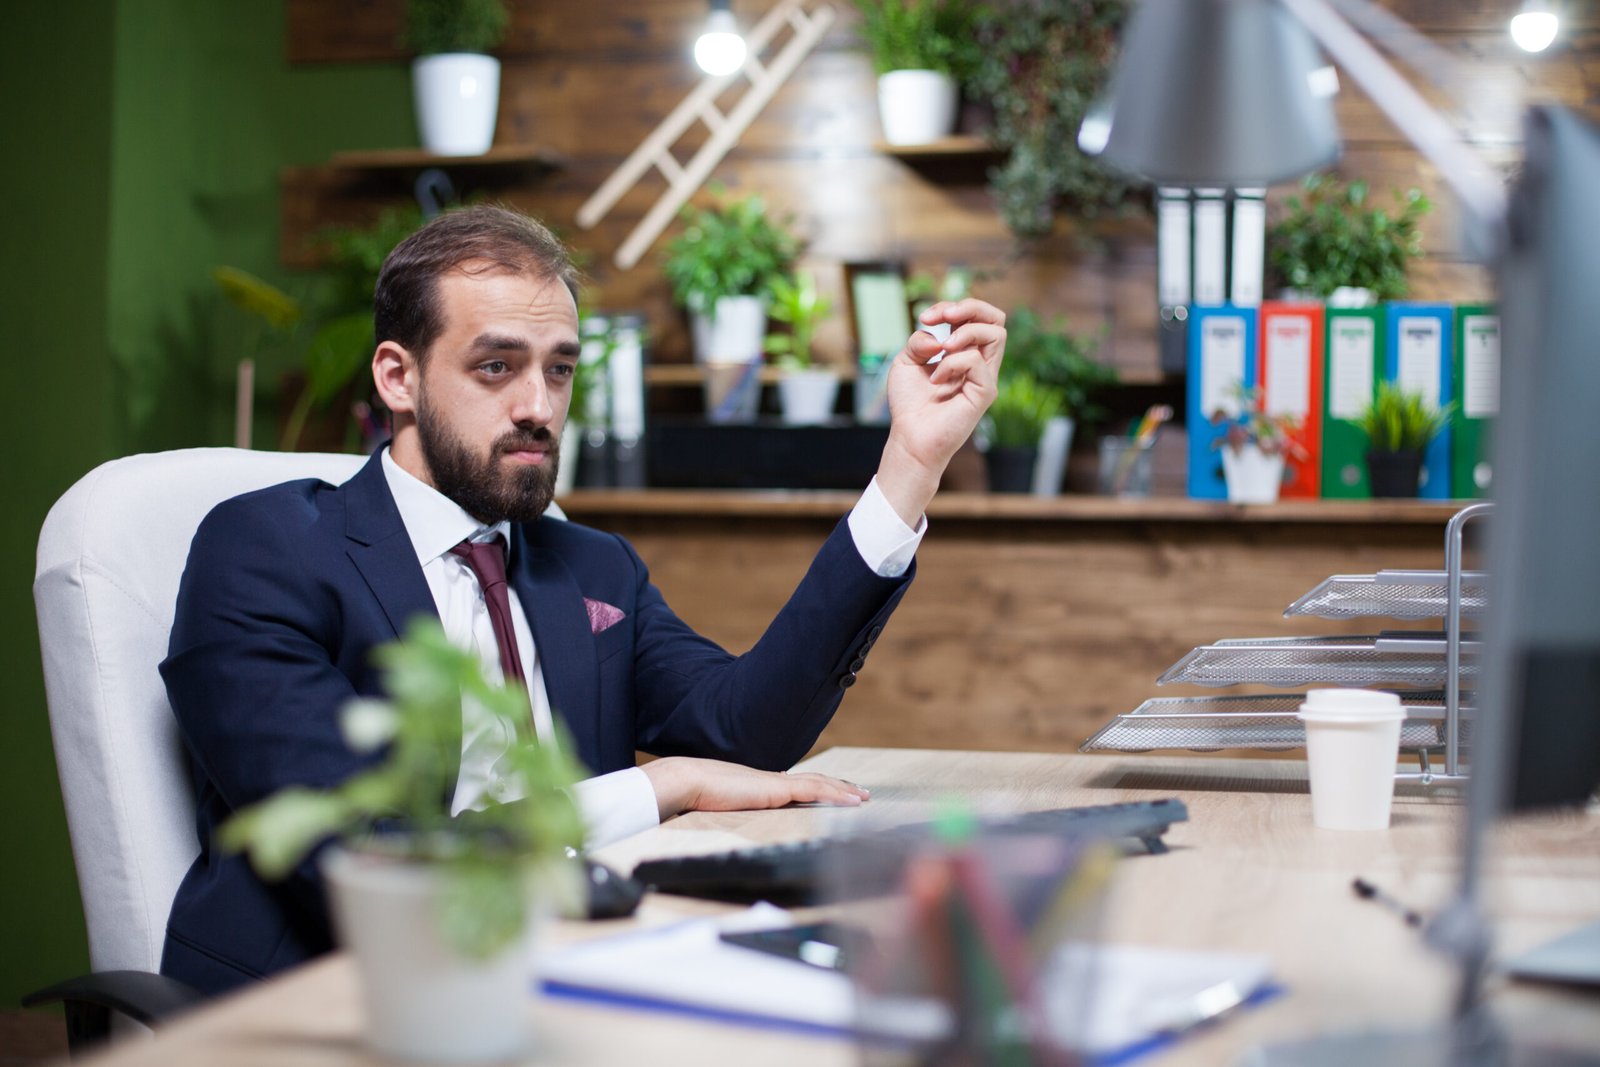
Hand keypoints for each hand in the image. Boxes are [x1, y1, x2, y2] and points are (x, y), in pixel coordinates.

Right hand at [640, 757, 869, 820]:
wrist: (688, 781)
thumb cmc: (696, 795)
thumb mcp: (722, 804)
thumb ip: (735, 808)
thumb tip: (736, 816)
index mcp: (761, 784)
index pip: (797, 784)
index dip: (819, 787)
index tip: (833, 791)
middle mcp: (773, 780)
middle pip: (815, 781)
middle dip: (839, 787)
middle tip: (860, 793)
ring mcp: (777, 783)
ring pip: (821, 784)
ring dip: (844, 790)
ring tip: (864, 797)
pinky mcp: (778, 789)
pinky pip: (816, 791)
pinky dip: (837, 795)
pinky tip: (853, 801)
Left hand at [876, 299, 1006, 525]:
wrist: (909, 438)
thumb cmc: (910, 404)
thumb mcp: (906, 362)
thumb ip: (919, 340)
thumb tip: (939, 336)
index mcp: (963, 353)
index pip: (974, 317)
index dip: (951, 307)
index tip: (925, 317)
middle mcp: (979, 363)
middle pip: (996, 319)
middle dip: (971, 307)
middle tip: (945, 317)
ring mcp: (985, 378)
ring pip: (997, 334)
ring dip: (965, 332)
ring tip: (942, 349)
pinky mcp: (984, 393)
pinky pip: (976, 361)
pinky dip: (952, 363)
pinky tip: (936, 379)